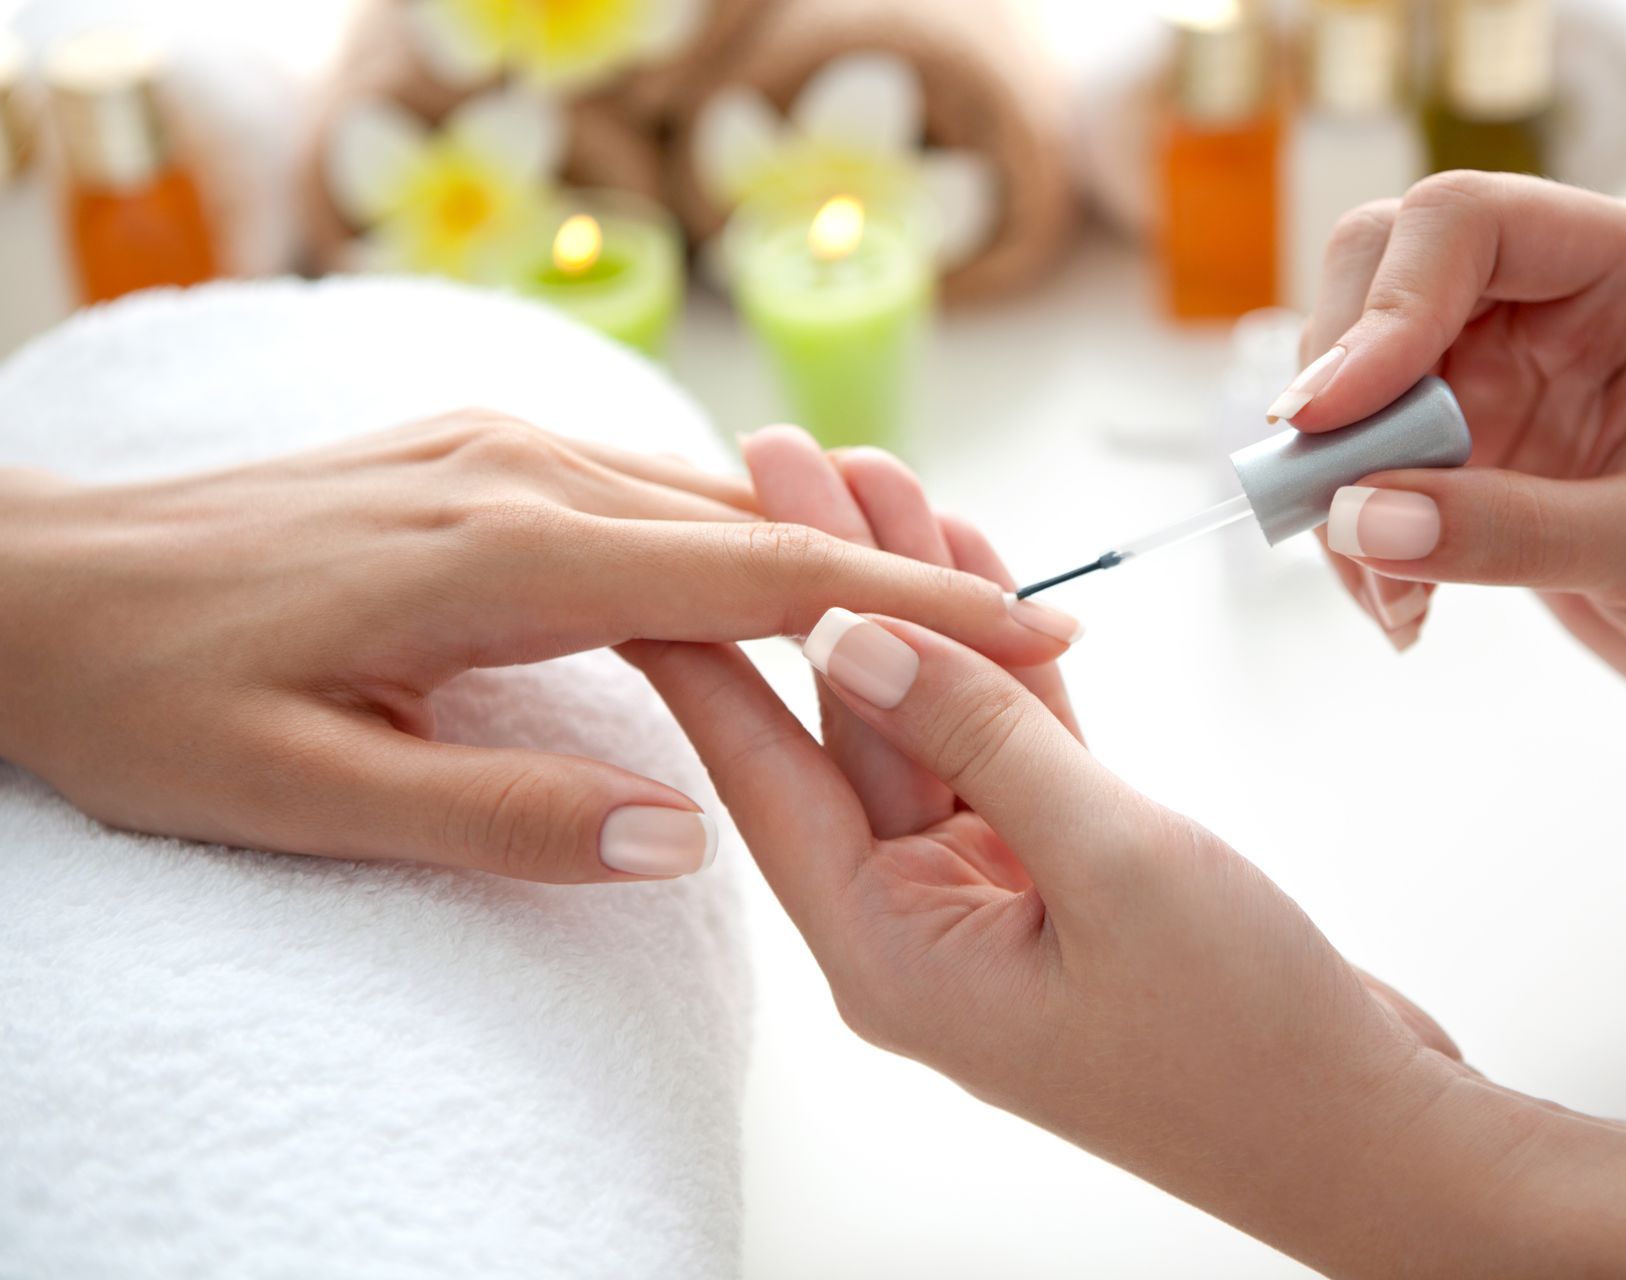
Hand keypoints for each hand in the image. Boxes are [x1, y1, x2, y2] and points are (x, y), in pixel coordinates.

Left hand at [0, 411, 1075, 882]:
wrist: (29, 579)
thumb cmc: (149, 693)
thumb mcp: (303, 793)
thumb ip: (501, 816)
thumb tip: (681, 839)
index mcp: (503, 556)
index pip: (761, 583)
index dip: (916, 613)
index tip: (1040, 634)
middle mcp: (521, 473)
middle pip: (764, 525)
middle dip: (910, 579)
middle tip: (1036, 636)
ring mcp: (498, 445)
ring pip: (710, 496)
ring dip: (832, 555)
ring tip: (939, 613)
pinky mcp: (474, 449)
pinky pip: (644, 483)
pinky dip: (740, 533)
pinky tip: (773, 576)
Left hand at [625, 432, 1498, 1274]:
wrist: (1368, 1140)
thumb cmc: (1244, 1038)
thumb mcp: (1109, 863)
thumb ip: (977, 736)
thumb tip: (850, 631)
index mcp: (887, 946)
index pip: (762, 772)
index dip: (705, 646)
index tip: (652, 541)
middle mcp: (915, 919)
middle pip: (843, 722)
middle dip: (818, 579)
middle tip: (778, 452)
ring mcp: (988, 894)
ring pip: (928, 715)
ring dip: (913, 595)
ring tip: (875, 465)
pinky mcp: (1064, 870)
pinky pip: (1006, 739)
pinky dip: (996, 654)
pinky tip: (974, 556)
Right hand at [1285, 172, 1625, 706]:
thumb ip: (1508, 532)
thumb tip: (1353, 518)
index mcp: (1618, 272)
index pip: (1463, 226)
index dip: (1382, 308)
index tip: (1328, 417)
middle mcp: (1541, 305)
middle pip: (1374, 278)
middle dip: (1335, 393)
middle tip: (1325, 497)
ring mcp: (1492, 376)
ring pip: (1348, 384)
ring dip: (1335, 487)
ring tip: (1390, 596)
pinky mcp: (1460, 452)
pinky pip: (1360, 470)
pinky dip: (1354, 540)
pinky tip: (1405, 607)